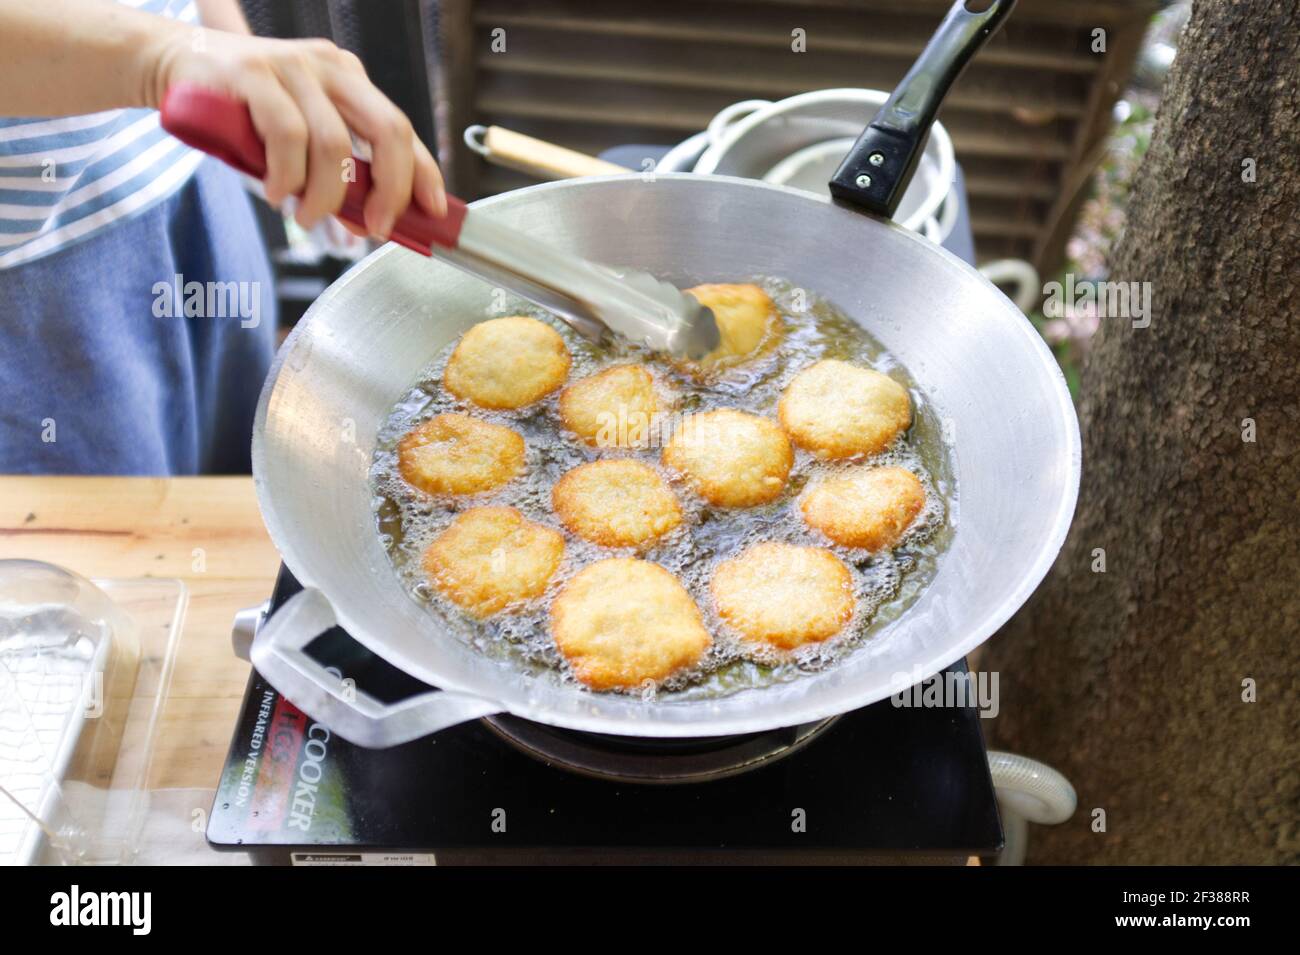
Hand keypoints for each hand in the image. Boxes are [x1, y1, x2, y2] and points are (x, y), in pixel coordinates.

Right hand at [144, 28, 445, 235]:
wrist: (173, 63)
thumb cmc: (242, 111)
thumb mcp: (298, 133)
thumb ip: (334, 168)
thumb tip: (367, 224)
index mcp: (348, 78)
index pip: (401, 128)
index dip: (423, 172)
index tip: (433, 212)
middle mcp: (328, 67)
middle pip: (387, 129)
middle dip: (390, 188)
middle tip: (375, 227)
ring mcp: (292, 66)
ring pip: (334, 144)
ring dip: (325, 195)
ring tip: (305, 214)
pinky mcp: (253, 74)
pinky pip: (288, 137)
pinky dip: (287, 177)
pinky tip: (278, 194)